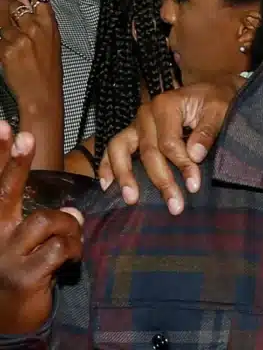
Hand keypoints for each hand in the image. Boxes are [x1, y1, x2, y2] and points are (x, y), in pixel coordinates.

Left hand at [0, 0, 62, 116]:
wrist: (42, 95)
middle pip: (10, 5)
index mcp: (49, 24)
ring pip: (0, 18)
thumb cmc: (46, 70)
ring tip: (11, 38)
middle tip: (9, 21)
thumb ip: (34, 20)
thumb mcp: (48, 42)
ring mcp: (21, 38)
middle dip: (2, 7)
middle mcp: (36, 28)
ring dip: (0, 21)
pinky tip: (6, 46)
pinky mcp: (8, 50)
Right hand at [0, 122, 82, 334]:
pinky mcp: (24, 275)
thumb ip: (43, 220)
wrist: (10, 319)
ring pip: (47, 220)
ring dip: (68, 226)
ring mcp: (5, 255)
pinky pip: (60, 247)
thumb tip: (72, 211)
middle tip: (28, 135)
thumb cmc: (21, 272)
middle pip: (6, 192)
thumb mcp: (26, 242)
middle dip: (17, 161)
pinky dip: (73, 249)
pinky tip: (72, 258)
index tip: (4, 125)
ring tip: (70, 241)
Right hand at [98, 82, 234, 214]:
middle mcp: (147, 113)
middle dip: (161, 180)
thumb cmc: (216, 100)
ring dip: (125, 176)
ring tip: (131, 199)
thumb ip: (207, 131)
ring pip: (121, 149)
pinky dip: (107, 165)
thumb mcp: (219, 110)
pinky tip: (107, 185)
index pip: (169, 142)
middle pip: (149, 151)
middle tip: (175, 205)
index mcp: (166, 105)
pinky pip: (114, 147)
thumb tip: (195, 155)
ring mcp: (137, 123)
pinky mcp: (134, 132)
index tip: (194, 185)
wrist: (212, 91)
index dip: (181, 165)